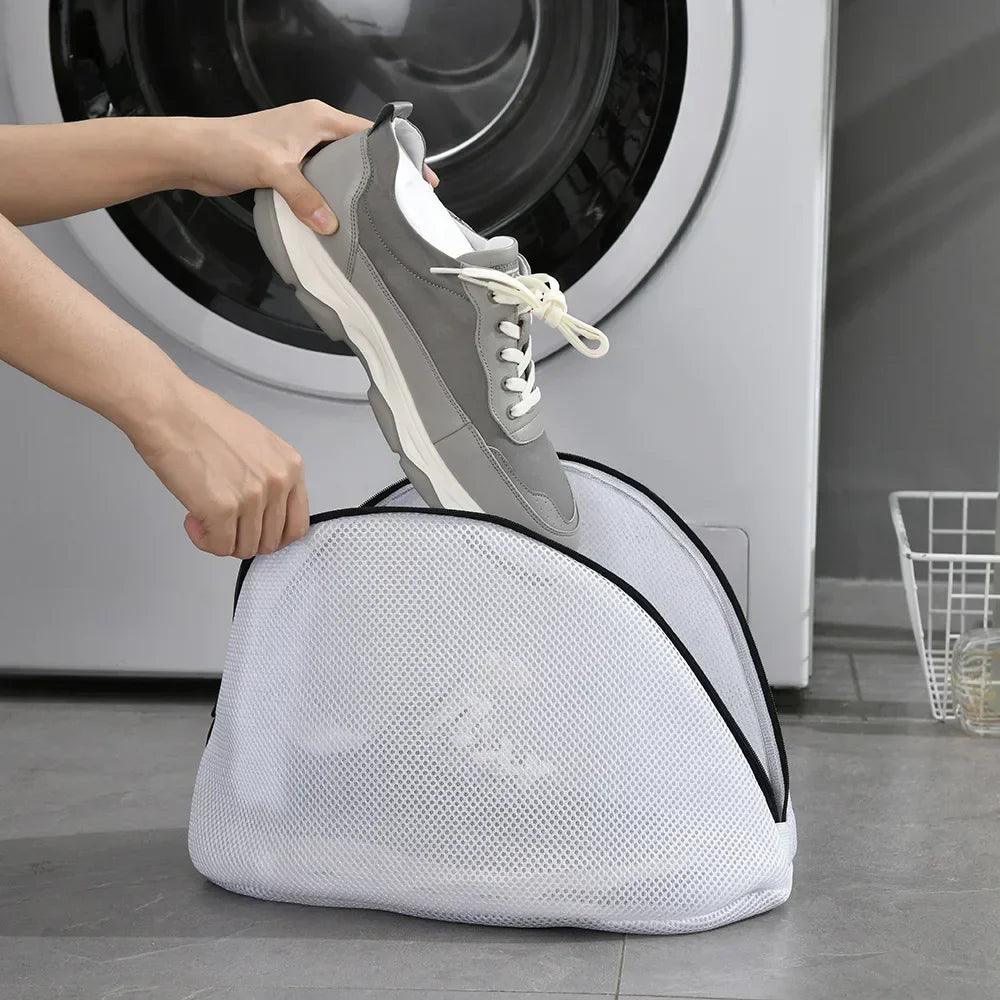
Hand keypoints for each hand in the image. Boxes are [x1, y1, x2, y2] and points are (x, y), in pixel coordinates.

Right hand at [129, 376, 309, 557]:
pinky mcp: (223, 510)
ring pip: (245, 547)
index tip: (255, 532)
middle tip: (223, 524)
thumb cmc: (203, 420)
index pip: (297, 524)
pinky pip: (220, 547)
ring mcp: (253, 498)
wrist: (169, 410)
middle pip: (271, 541)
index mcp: (291, 466)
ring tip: (204, 515)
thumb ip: (268, 477)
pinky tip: (193, 519)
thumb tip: (265, 509)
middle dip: (244, 538)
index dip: (273, 535)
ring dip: (222, 539)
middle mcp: (279, 483)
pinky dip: (204, 541)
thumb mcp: (257, 444)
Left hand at [183, 100, 439, 234]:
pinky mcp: (291, 166)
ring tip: (383, 214)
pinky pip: (323, 182)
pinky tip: (346, 218)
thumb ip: (305, 197)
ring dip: (358, 189)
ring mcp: (303, 148)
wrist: (194, 154)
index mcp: (319, 118)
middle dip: (384, 175)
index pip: (370, 133)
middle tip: (408, 202)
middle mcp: (315, 129)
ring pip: (342, 169)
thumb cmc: (232, 148)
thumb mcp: (275, 171)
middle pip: (361, 152)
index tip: (422, 177)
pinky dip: (335, 198)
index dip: (397, 154)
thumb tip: (331, 227)